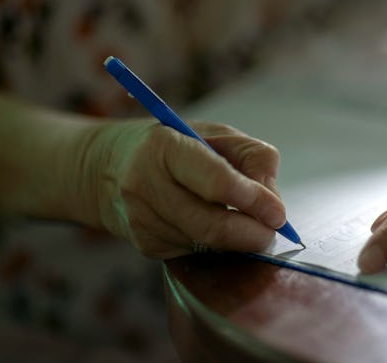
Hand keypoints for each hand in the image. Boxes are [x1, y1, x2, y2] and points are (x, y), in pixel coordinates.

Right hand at [83, 119, 284, 257]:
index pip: (216, 182)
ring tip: (246, 222)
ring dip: (237, 240)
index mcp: (165, 147)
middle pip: (211, 225)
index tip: (278, 213)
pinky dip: (217, 244)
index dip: (253, 200)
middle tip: (273, 231)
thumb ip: (251, 157)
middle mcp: (146, 185)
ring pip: (207, 244)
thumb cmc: (174, 144)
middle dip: (251, 234)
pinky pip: (196, 252)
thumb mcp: (214, 134)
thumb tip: (272, 200)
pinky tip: (214, 224)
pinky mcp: (145, 245)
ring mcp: (142, 220)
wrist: (108, 168)